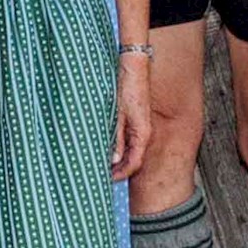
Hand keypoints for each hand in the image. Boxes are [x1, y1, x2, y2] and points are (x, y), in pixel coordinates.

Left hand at [110, 63, 150, 182]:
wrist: (133, 68)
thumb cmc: (128, 88)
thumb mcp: (118, 115)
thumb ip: (116, 138)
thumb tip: (114, 160)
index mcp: (142, 133)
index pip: (134, 163)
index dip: (121, 174)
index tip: (108, 179)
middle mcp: (143, 132)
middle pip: (133, 159)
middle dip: (119, 170)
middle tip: (103, 176)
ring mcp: (139, 126)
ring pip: (130, 150)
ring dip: (118, 159)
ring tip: (103, 165)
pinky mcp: (134, 119)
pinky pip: (128, 139)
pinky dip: (119, 147)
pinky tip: (107, 147)